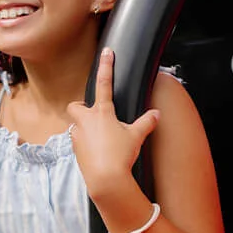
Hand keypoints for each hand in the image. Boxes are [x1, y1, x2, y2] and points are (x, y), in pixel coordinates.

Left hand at [67, 50, 160, 199]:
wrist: (105, 180)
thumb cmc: (120, 156)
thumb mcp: (137, 137)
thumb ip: (146, 122)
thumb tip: (156, 114)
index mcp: (102, 113)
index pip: (104, 83)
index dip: (106, 66)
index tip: (106, 52)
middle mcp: (86, 121)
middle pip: (76, 106)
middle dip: (82, 107)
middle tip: (94, 114)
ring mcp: (78, 136)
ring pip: (77, 125)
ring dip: (85, 128)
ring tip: (101, 140)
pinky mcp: (75, 150)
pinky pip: (79, 142)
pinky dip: (87, 145)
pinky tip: (98, 153)